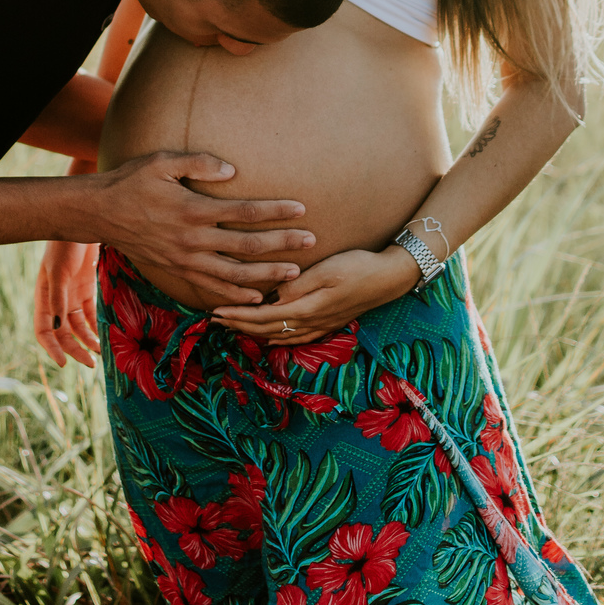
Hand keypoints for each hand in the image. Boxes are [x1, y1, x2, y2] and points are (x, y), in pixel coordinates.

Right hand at [34, 239, 99, 368]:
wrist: (84, 223)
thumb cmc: (65, 244)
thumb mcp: (59, 271)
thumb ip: (57, 299)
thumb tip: (56, 327)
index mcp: (43, 297)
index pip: (43, 330)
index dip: (51, 348)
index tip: (64, 363)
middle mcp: (57, 300)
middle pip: (63, 332)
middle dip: (75, 349)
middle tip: (91, 363)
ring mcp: (72, 295)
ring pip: (78, 326)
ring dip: (87, 340)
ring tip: (100, 353)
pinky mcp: (87, 289)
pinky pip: (91, 314)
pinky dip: (96, 326)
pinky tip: (104, 336)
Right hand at [90, 152, 314, 302]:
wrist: (100, 213)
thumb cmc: (132, 181)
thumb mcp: (161, 162)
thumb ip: (197, 163)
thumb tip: (232, 169)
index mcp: (193, 210)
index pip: (244, 212)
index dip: (275, 210)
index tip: (301, 208)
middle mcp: (193, 240)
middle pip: (247, 247)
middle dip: (283, 245)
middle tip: (311, 242)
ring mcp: (185, 261)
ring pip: (235, 275)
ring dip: (267, 275)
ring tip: (294, 274)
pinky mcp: (177, 272)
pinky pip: (212, 289)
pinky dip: (237, 295)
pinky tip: (257, 297)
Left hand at [211, 245, 419, 344]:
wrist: (389, 278)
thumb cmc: (358, 267)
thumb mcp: (326, 271)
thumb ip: (297, 286)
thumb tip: (270, 299)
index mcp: (306, 309)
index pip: (262, 316)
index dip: (237, 315)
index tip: (216, 311)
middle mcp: (310, 323)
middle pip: (266, 329)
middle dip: (238, 325)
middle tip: (214, 320)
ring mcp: (319, 326)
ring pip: (278, 336)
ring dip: (253, 332)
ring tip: (233, 327)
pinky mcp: (326, 323)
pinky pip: (293, 337)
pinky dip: (275, 337)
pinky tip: (268, 335)